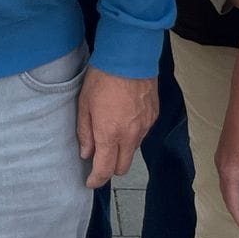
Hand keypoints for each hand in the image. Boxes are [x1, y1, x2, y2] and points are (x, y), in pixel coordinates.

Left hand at [76, 67, 156, 187]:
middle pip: (122, 167)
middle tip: (100, 157)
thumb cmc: (102, 78)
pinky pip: (143, 134)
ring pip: (133, 150)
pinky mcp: (154, 116)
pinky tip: (125, 117)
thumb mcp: (84, 104)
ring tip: (112, 130)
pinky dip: (133, 133)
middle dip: (110, 168)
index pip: (105, 170)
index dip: (96, 180)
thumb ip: (85, 133)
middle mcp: (130, 136)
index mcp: (109, 134)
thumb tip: (86, 153)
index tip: (90, 181)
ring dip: (122, 149)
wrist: (130, 57)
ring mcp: (145, 127)